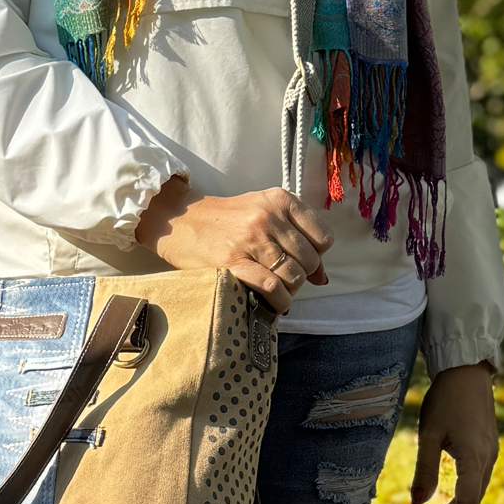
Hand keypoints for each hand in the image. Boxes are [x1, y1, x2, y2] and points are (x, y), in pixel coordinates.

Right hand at [135, 178, 331, 313]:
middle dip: (302, 277)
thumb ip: (296, 239)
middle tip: (285, 279)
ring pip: (294, 276)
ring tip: (278, 291)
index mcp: (280, 200)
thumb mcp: (264, 214)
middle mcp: (269, 217)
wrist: (181, 221)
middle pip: (310, 260)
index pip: (323, 236)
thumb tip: (323, 277)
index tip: (302, 260)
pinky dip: (279, 301)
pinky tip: (273, 303)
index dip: (317, 255)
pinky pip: (272, 288)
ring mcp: (252, 239)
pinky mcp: (234, 262)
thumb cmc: (226, 221)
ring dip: (290, 291)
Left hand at [411, 361, 498, 503]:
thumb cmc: (445, 399)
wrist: (467, 371)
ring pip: (476, 494)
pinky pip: (477, 481)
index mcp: (474, 458)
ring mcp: (490, 454)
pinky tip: (446, 500)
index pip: (464, 503)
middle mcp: (487, 459)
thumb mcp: (428, 434)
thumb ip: (424, 470)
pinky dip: (462, 497)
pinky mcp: (488, 448)